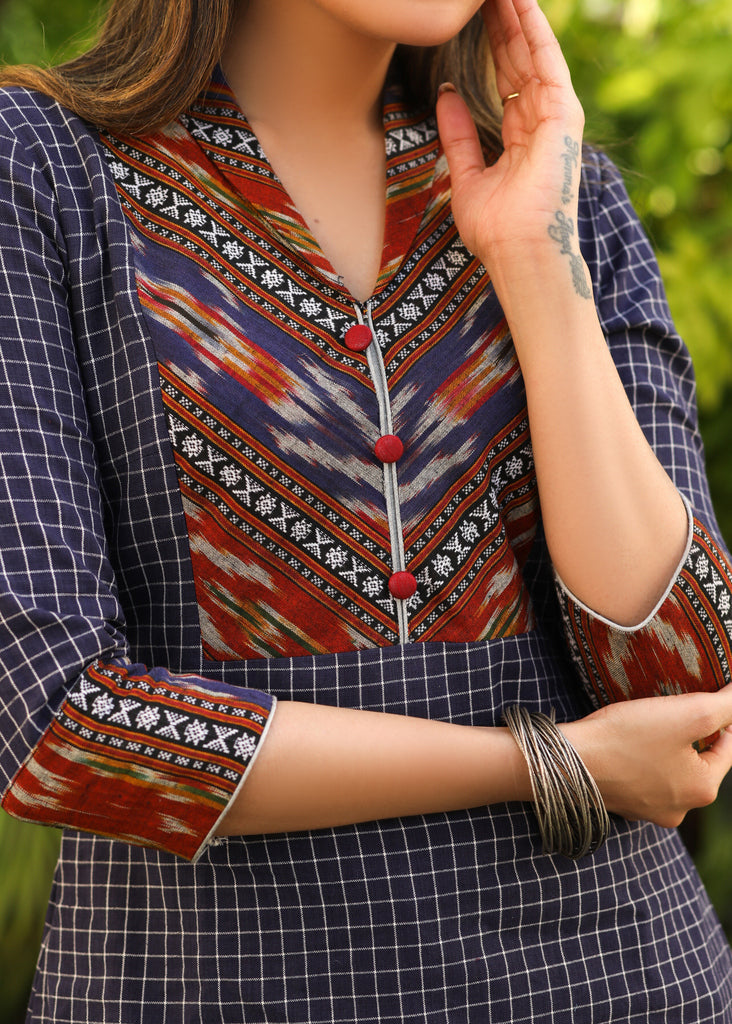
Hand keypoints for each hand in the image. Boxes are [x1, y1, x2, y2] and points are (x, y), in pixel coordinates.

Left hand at [436, 0, 584, 273]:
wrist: (517, 252)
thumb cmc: (495, 230)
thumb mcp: (466, 176)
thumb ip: (458, 137)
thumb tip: (446, 96)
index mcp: (520, 137)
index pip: (506, 78)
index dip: (492, 45)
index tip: (475, 14)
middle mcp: (540, 122)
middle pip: (519, 59)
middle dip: (502, 21)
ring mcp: (555, 117)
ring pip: (533, 52)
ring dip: (517, 16)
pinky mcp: (564, 115)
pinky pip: (548, 61)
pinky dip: (534, 30)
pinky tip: (521, 2)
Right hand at [563, 686, 731, 827]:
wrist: (569, 762)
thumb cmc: (627, 738)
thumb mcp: (687, 713)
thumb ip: (725, 706)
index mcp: (703, 790)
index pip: (729, 745)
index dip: (722, 716)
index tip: (707, 694)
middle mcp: (680, 809)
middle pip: (699, 759)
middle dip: (691, 732)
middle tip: (674, 706)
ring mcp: (649, 810)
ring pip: (670, 769)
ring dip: (666, 747)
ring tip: (650, 722)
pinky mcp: (623, 803)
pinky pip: (643, 777)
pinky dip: (641, 759)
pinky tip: (627, 742)